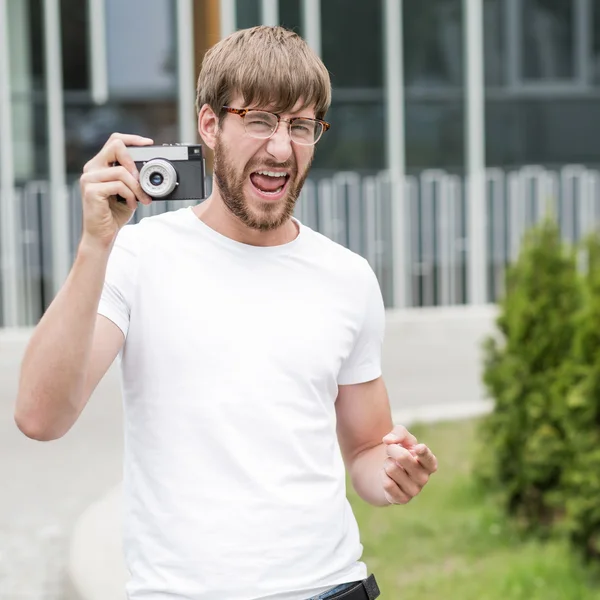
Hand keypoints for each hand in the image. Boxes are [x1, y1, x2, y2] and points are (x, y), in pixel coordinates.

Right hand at [79, 133, 153, 249]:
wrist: (102, 234)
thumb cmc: (114, 213)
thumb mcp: (128, 192)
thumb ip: (133, 178)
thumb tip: (150, 170)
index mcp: (100, 166)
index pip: (115, 141)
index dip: (133, 139)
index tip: (149, 144)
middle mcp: (92, 169)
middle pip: (116, 146)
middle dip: (134, 162)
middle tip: (142, 180)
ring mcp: (89, 179)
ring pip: (121, 171)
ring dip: (137, 187)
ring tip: (141, 199)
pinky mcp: (91, 190)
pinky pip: (119, 185)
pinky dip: (130, 195)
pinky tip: (131, 205)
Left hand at [380, 425, 437, 504]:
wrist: (389, 471)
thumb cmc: (401, 451)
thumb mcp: (402, 437)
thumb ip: (399, 433)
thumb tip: (388, 441)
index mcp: (429, 463)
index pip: (428, 459)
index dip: (423, 453)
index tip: (419, 447)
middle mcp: (424, 478)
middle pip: (402, 457)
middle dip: (391, 449)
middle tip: (391, 450)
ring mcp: (414, 490)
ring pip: (391, 469)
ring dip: (386, 463)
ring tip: (391, 465)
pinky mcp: (402, 499)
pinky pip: (387, 483)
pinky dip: (383, 475)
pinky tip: (388, 476)